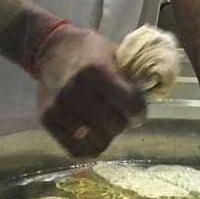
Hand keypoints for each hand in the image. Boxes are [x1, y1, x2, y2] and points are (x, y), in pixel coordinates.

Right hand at [32, 24, 145, 156]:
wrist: (50, 48)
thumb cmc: (88, 50)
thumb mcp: (114, 54)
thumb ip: (130, 77)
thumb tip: (151, 97)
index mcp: (97, 71)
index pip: (132, 105)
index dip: (139, 112)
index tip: (137, 112)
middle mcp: (77, 90)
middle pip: (115, 126)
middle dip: (122, 123)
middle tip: (119, 115)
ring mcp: (60, 107)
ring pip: (97, 142)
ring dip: (105, 136)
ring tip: (103, 124)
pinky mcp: (48, 119)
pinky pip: (75, 149)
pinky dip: (88, 147)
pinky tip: (91, 135)